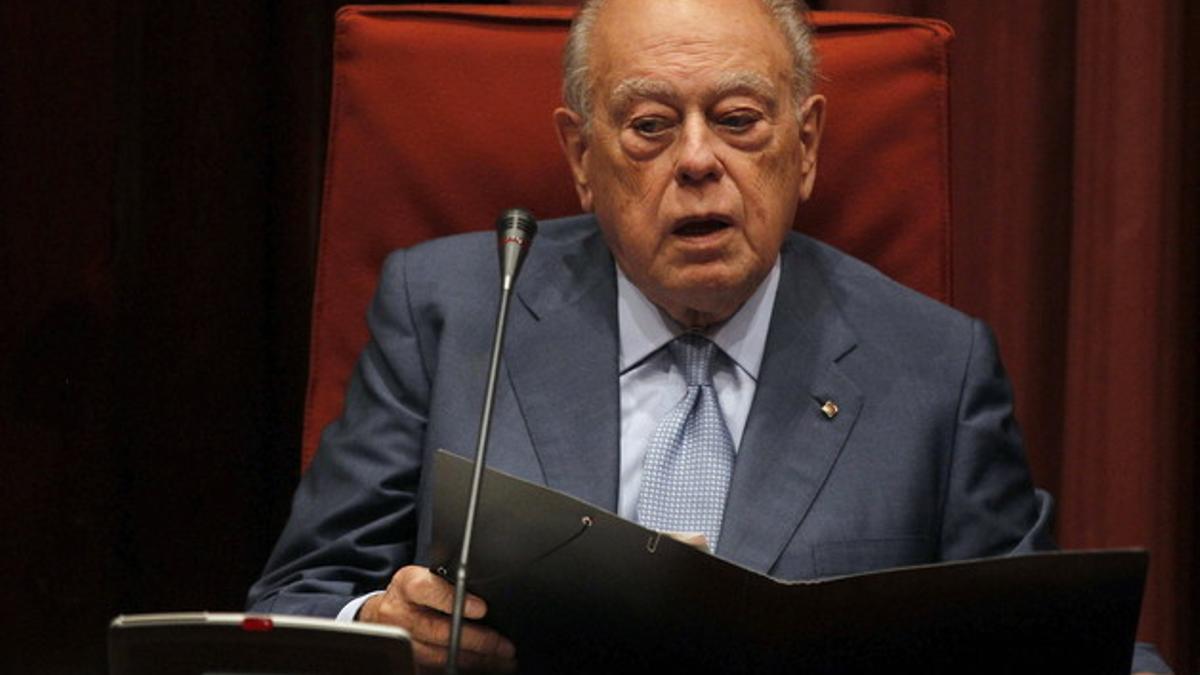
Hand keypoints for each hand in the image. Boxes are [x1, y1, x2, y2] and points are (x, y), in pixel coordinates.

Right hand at [359, 565, 516, 672]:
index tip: (481, 608)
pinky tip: (483, 665)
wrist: (383, 614)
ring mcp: (404, 641)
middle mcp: (401, 615)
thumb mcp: (424, 576)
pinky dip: (464, 667)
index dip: (454, 600)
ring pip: (441, 655)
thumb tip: (483, 595)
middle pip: (439, 631)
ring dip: (476, 659)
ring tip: (501, 658)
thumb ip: (447, 582)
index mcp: (407, 586)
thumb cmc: (411, 592)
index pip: (428, 590)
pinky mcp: (409, 659)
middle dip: (477, 640)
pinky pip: (438, 668)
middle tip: (503, 644)